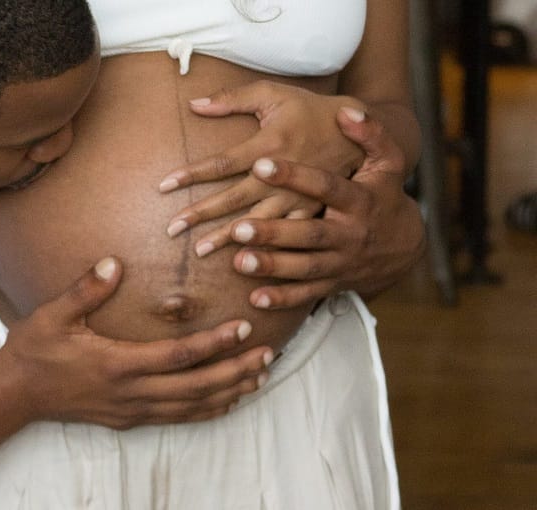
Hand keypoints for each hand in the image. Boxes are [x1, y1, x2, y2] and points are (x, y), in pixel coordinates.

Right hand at [0, 257, 272, 429]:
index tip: (243, 328)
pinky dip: (207, 410)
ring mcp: (131, 409)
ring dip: (228, 392)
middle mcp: (131, 392)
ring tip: (258, 376)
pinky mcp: (128, 418)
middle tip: (268, 354)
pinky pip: (177, 418)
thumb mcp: (53, 315)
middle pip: (196, 386)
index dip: (215, 343)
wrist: (15, 394)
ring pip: (192, 406)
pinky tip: (226, 400)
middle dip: (235, 371)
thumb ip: (86, 290)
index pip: (179, 356)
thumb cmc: (34, 350)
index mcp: (117, 364)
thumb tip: (114, 263)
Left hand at [161, 81, 369, 255]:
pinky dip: (268, 252)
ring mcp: (297, 198)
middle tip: (172, 228)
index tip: (164, 185)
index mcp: (269, 145)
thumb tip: (193, 103)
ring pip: (257, 223)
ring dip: (228, 238)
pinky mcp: (310, 214)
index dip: (192, 173)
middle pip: (234, 198)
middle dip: (201, 214)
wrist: (358, 135)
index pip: (222, 163)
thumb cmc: (310, 110)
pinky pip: (286, 237)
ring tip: (200, 252)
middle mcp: (281, 176)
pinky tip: (246, 265)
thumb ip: (233, 98)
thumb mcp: (274, 94)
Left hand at [225, 112, 424, 308]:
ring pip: (305, 266)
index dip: (296, 175)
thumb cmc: (382, 193)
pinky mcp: (334, 283)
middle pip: (310, 233)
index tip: (261, 163)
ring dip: (272, 266)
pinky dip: (283, 298)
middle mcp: (351, 233)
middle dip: (275, 233)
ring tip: (238, 261)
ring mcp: (342, 262)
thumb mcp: (386, 162)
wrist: (406, 243)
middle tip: (238, 227)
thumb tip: (347, 110)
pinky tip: (255, 298)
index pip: (325, 185)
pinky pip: (307, 294)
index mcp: (359, 199)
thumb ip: (370, 134)